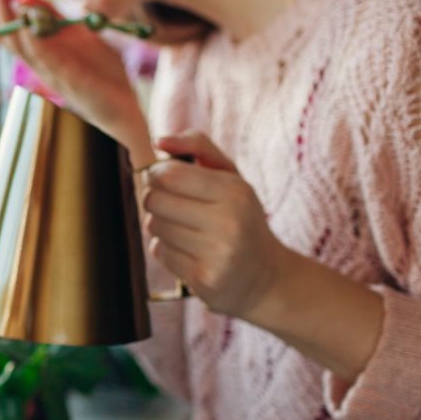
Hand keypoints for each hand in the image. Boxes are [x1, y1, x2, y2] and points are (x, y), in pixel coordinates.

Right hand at [0, 0, 148, 152]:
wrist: (125, 108)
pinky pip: (43, 57)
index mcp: (39, 51)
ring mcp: (48, 71)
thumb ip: (56, 14)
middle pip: (3, 36)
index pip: (6, 28)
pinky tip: (24, 21)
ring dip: (5, 18)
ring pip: (18, 45)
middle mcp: (37, 62)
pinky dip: (31, 39)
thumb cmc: (101, 71)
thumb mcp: (77, 34)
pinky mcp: (65, 79)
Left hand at [140, 132, 295, 318]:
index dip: (156, 174)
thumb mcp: (230, 176)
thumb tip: (158, 140)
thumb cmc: (240, 217)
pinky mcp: (204, 279)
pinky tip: (190, 251)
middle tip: (175, 205)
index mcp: (235, 192)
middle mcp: (228, 223)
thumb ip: (197, 146)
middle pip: (155, 200)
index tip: (164, 179)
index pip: (169, 175)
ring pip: (154, 226)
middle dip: (157, 200)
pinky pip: (159, 253)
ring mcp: (217, 254)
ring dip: (161, 226)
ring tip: (186, 229)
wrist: (266, 277)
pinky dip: (166, 249)